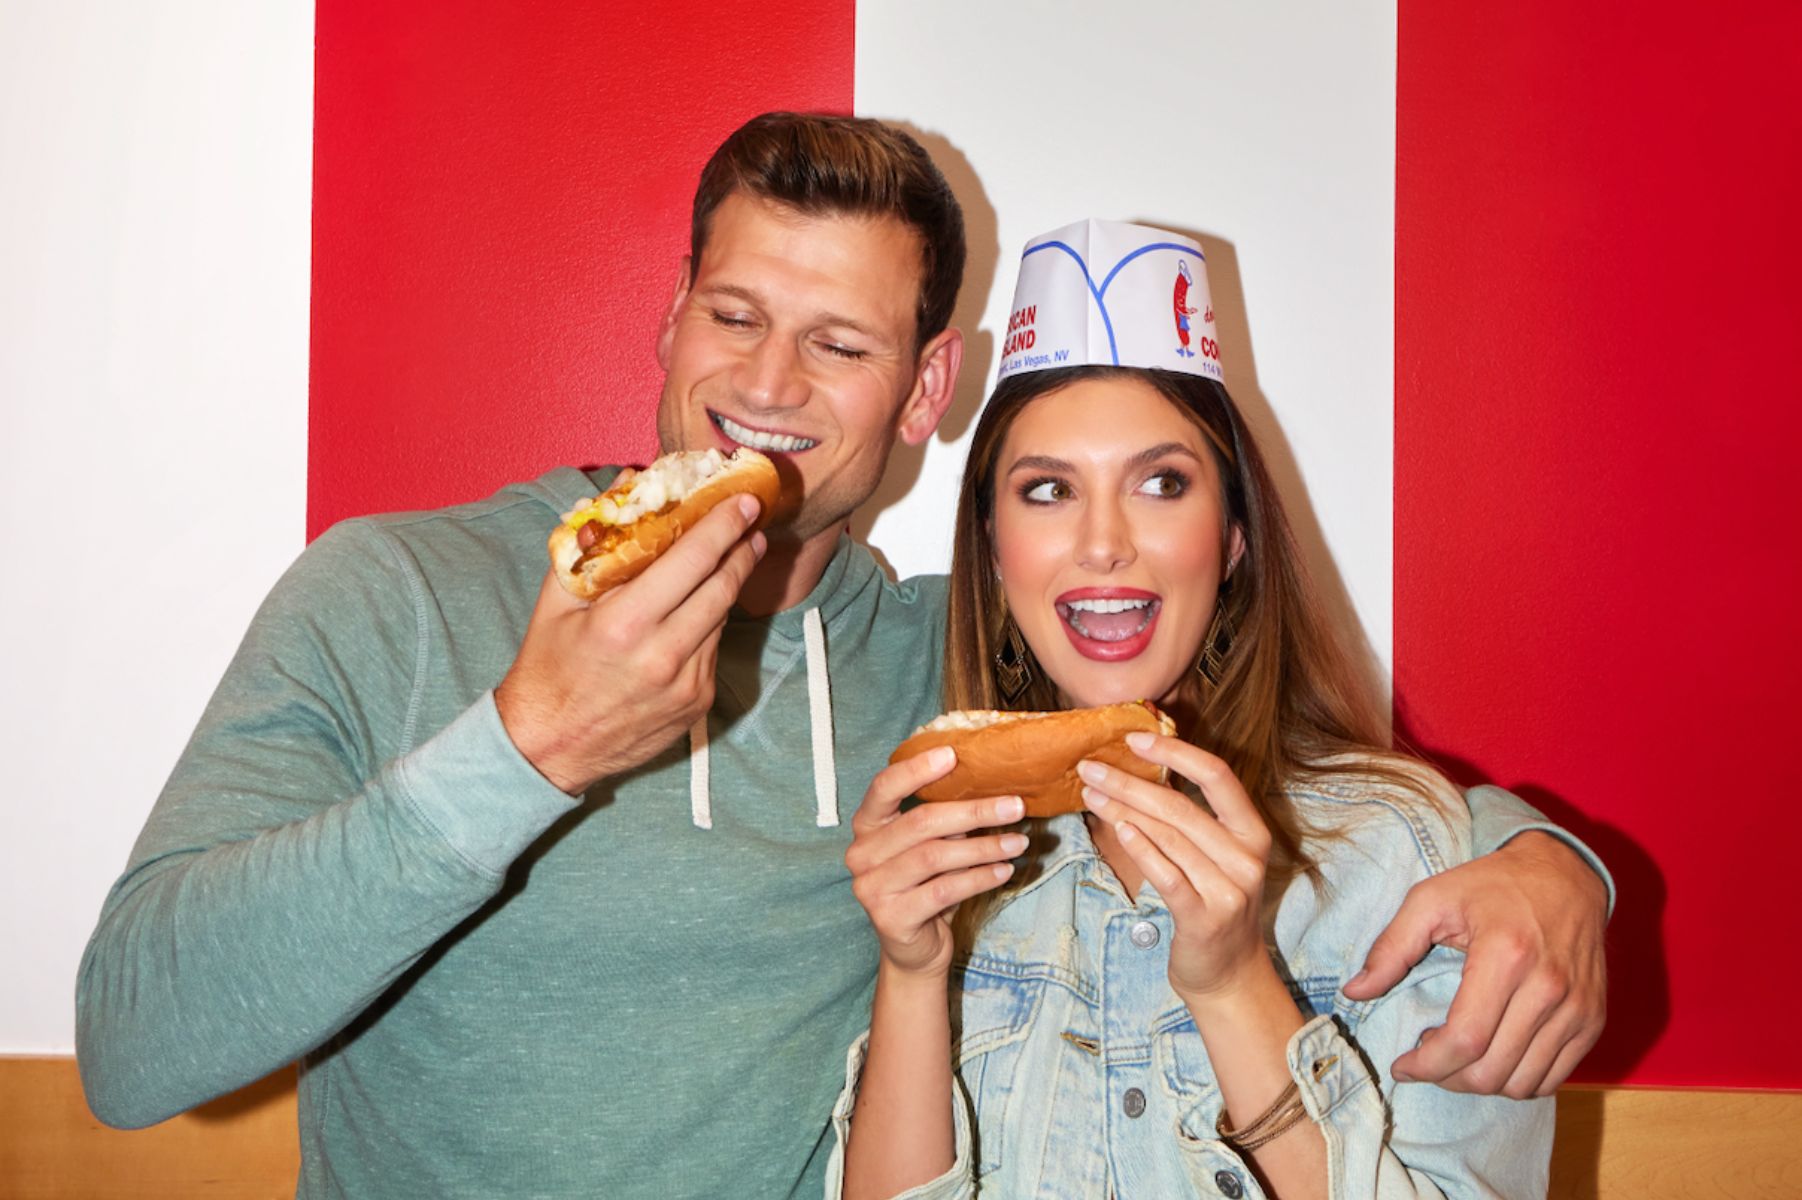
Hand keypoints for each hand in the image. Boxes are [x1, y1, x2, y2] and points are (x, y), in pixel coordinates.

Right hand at [494, 494, 766, 793]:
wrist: (548, 749)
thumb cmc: (547, 667)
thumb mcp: (557, 600)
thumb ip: (593, 541)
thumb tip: (627, 487)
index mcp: (624, 624)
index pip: (692, 561)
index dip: (723, 526)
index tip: (744, 501)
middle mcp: (662, 655)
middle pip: (722, 587)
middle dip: (742, 547)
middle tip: (752, 519)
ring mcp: (686, 684)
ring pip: (722, 617)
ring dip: (729, 582)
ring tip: (736, 553)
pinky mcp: (698, 704)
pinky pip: (714, 648)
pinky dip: (710, 622)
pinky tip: (700, 607)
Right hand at [845, 748, 1025, 977]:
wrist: (914, 949)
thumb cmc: (925, 886)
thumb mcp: (931, 846)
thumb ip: (945, 820)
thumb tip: (993, 789)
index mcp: (867, 827)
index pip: (884, 788)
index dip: (916, 770)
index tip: (952, 755)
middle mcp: (861, 854)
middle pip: (921, 822)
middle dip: (974, 811)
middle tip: (1015, 805)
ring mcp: (871, 888)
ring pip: (935, 856)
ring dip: (984, 847)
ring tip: (1019, 842)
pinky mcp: (891, 918)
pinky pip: (943, 889)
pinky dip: (979, 878)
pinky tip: (1004, 871)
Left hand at [1078, 733, 1274, 1002]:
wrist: (1228, 974)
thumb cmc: (1213, 905)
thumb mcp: (1216, 857)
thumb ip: (1192, 818)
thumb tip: (1142, 769)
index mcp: (1253, 832)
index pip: (1218, 776)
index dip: (1175, 752)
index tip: (1134, 738)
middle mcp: (1246, 857)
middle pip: (1182, 806)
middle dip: (1130, 782)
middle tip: (1091, 767)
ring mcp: (1229, 889)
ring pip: (1168, 837)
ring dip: (1123, 811)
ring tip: (1090, 794)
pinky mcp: (1204, 917)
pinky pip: (1167, 874)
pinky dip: (1141, 849)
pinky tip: (1117, 829)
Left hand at [1343, 831, 1607, 1097]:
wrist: (1565, 874)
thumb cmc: (1491, 885)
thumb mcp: (1431, 899)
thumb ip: (1391, 947)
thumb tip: (1354, 993)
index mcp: (1506, 956)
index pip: (1466, 1040)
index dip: (1427, 1065)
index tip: (1402, 1065)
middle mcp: (1549, 987)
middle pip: (1492, 1071)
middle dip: (1447, 1079)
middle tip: (1426, 1060)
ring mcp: (1578, 1008)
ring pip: (1522, 1083)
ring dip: (1481, 1083)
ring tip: (1457, 1056)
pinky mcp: (1593, 1020)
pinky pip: (1553, 1078)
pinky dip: (1517, 1080)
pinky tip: (1493, 1055)